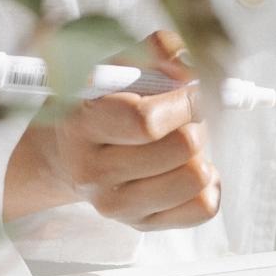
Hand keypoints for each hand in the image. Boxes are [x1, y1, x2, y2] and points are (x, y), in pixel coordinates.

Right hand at [2, 31, 221, 230]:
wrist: (67, 152)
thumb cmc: (100, 99)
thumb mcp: (116, 63)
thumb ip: (155, 51)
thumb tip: (187, 65)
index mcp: (82, 124)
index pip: (145, 121)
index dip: (183, 100)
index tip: (190, 89)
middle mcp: (93, 172)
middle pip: (179, 149)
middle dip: (195, 121)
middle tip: (183, 113)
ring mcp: (116, 205)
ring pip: (196, 180)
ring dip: (201, 152)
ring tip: (180, 139)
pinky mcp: (140, 224)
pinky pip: (203, 207)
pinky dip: (208, 183)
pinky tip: (185, 166)